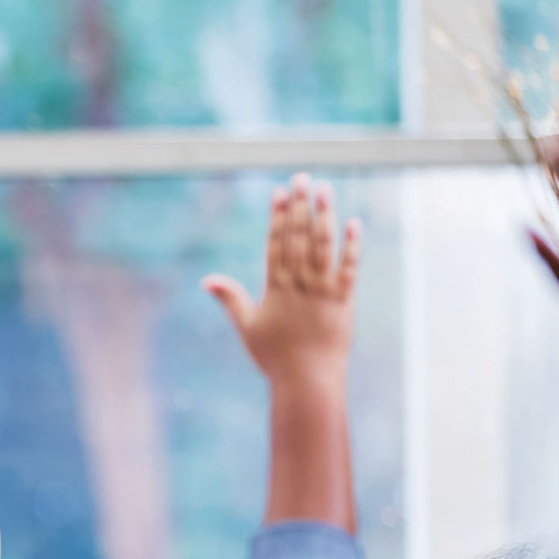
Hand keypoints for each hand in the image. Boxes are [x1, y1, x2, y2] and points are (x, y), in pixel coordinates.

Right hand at [203, 174, 360, 385]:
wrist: (308, 380)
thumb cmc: (274, 357)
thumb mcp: (246, 328)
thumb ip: (229, 299)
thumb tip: (206, 280)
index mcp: (275, 288)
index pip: (276, 243)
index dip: (278, 216)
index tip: (280, 193)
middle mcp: (299, 284)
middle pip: (299, 236)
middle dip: (300, 205)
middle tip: (302, 178)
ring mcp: (323, 290)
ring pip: (323, 245)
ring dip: (324, 215)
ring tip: (324, 189)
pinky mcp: (344, 300)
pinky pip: (350, 267)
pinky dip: (351, 245)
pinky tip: (353, 222)